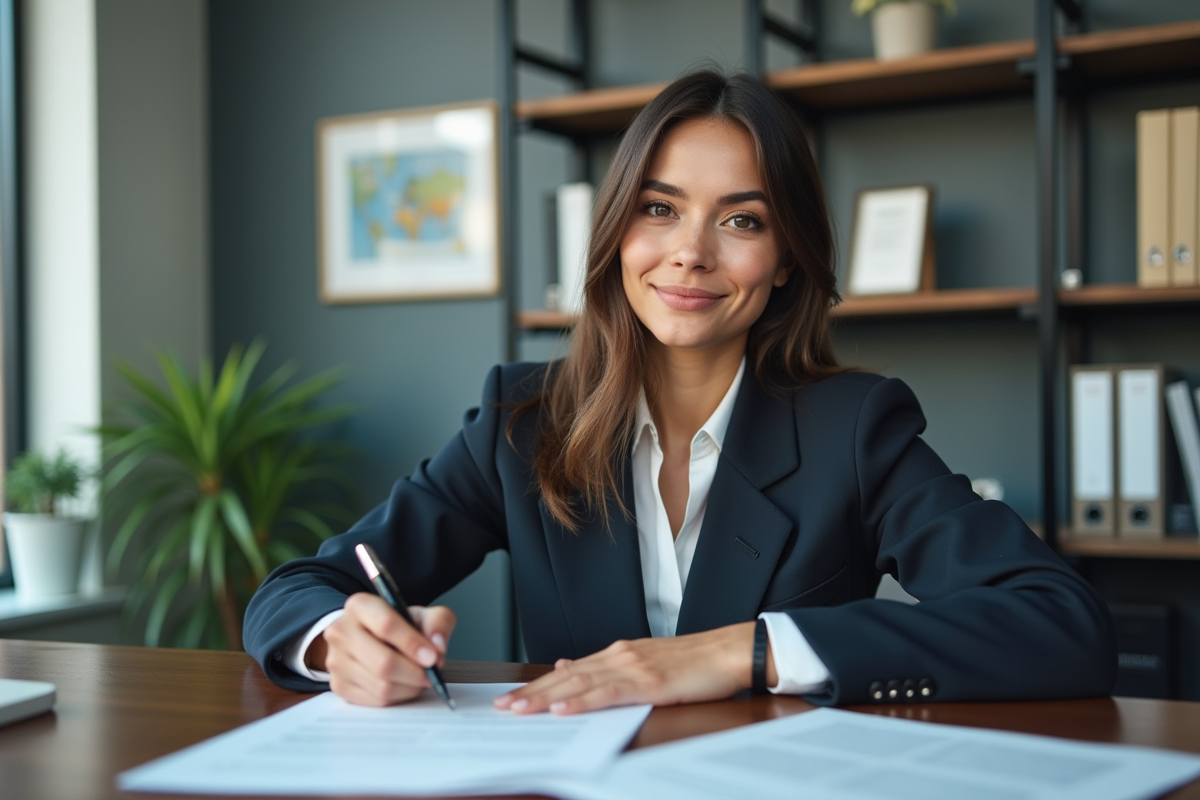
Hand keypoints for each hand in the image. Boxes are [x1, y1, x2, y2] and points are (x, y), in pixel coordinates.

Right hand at [313, 592, 455, 706]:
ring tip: (421, 678)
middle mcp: (341, 631)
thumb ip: (438, 622)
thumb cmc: (398, 625)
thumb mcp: (422, 614)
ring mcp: (336, 660)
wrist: (370, 637)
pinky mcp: (338, 685)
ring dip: (409, 687)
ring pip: (381, 686)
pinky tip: (405, 685)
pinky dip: (398, 697)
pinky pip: (376, 701)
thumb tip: (437, 646)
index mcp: (360, 606)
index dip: (413, 644)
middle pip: (383, 663)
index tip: (433, 657)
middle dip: (415, 673)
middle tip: (432, 674)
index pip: (387, 625)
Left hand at [493, 621, 774, 714]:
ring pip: (580, 685)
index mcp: (619, 653)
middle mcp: (620, 656)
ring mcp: (633, 668)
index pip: (569, 673)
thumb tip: (569, 669)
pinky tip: (563, 710)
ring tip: (521, 709)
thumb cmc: (694, 662)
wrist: (729, 651)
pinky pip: (609, 694)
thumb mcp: (646, 660)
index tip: (512, 697)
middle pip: (567, 679)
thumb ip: (609, 667)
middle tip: (503, 707)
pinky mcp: (649, 682)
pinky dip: (583, 702)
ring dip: (547, 699)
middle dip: (533, 693)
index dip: (539, 685)